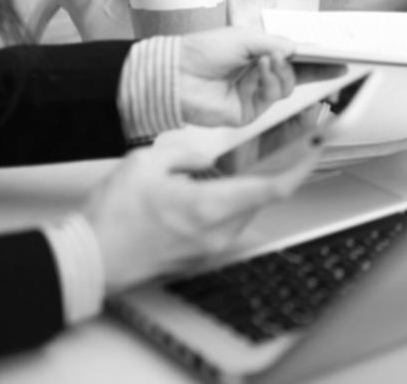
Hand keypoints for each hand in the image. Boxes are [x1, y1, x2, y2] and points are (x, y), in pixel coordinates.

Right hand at [83, 139, 320, 292]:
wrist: (90, 262)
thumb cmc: (111, 219)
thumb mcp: (145, 164)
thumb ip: (184, 154)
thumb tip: (206, 156)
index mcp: (210, 207)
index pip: (274, 187)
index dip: (302, 165)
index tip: (317, 145)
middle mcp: (217, 232)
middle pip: (261, 197)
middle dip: (273, 170)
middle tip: (278, 145)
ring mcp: (209, 247)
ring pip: (242, 209)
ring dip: (244, 186)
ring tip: (230, 164)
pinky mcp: (198, 255)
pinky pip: (223, 223)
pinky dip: (225, 202)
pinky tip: (205, 188)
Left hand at [177, 27, 341, 126]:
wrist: (176, 74)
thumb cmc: (203, 51)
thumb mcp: (243, 38)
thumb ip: (274, 43)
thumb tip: (297, 47)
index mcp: (257, 55)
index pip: (292, 57)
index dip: (314, 57)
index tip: (336, 56)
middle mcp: (258, 75)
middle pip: (296, 74)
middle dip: (315, 68)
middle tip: (332, 63)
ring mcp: (255, 94)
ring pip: (287, 86)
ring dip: (284, 70)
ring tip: (272, 58)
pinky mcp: (249, 112)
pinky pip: (272, 97)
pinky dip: (272, 81)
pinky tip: (264, 68)